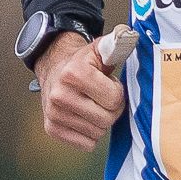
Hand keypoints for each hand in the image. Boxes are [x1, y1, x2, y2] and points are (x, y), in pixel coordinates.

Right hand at [34, 31, 125, 152]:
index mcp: (74, 74)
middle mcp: (60, 95)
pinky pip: (86, 144)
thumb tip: (129, 34)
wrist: (54, 70)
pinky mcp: (51, 129)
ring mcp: (54, 113)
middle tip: (102, 97)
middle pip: (107, 119)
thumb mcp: (100, 50)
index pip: (115, 100)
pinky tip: (83, 117)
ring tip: (91, 105)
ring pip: (97, 133)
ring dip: (100, 122)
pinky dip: (89, 135)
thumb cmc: (84, 63)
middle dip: (111, 110)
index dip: (117, 93)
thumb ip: (116, 44)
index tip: (107, 84)